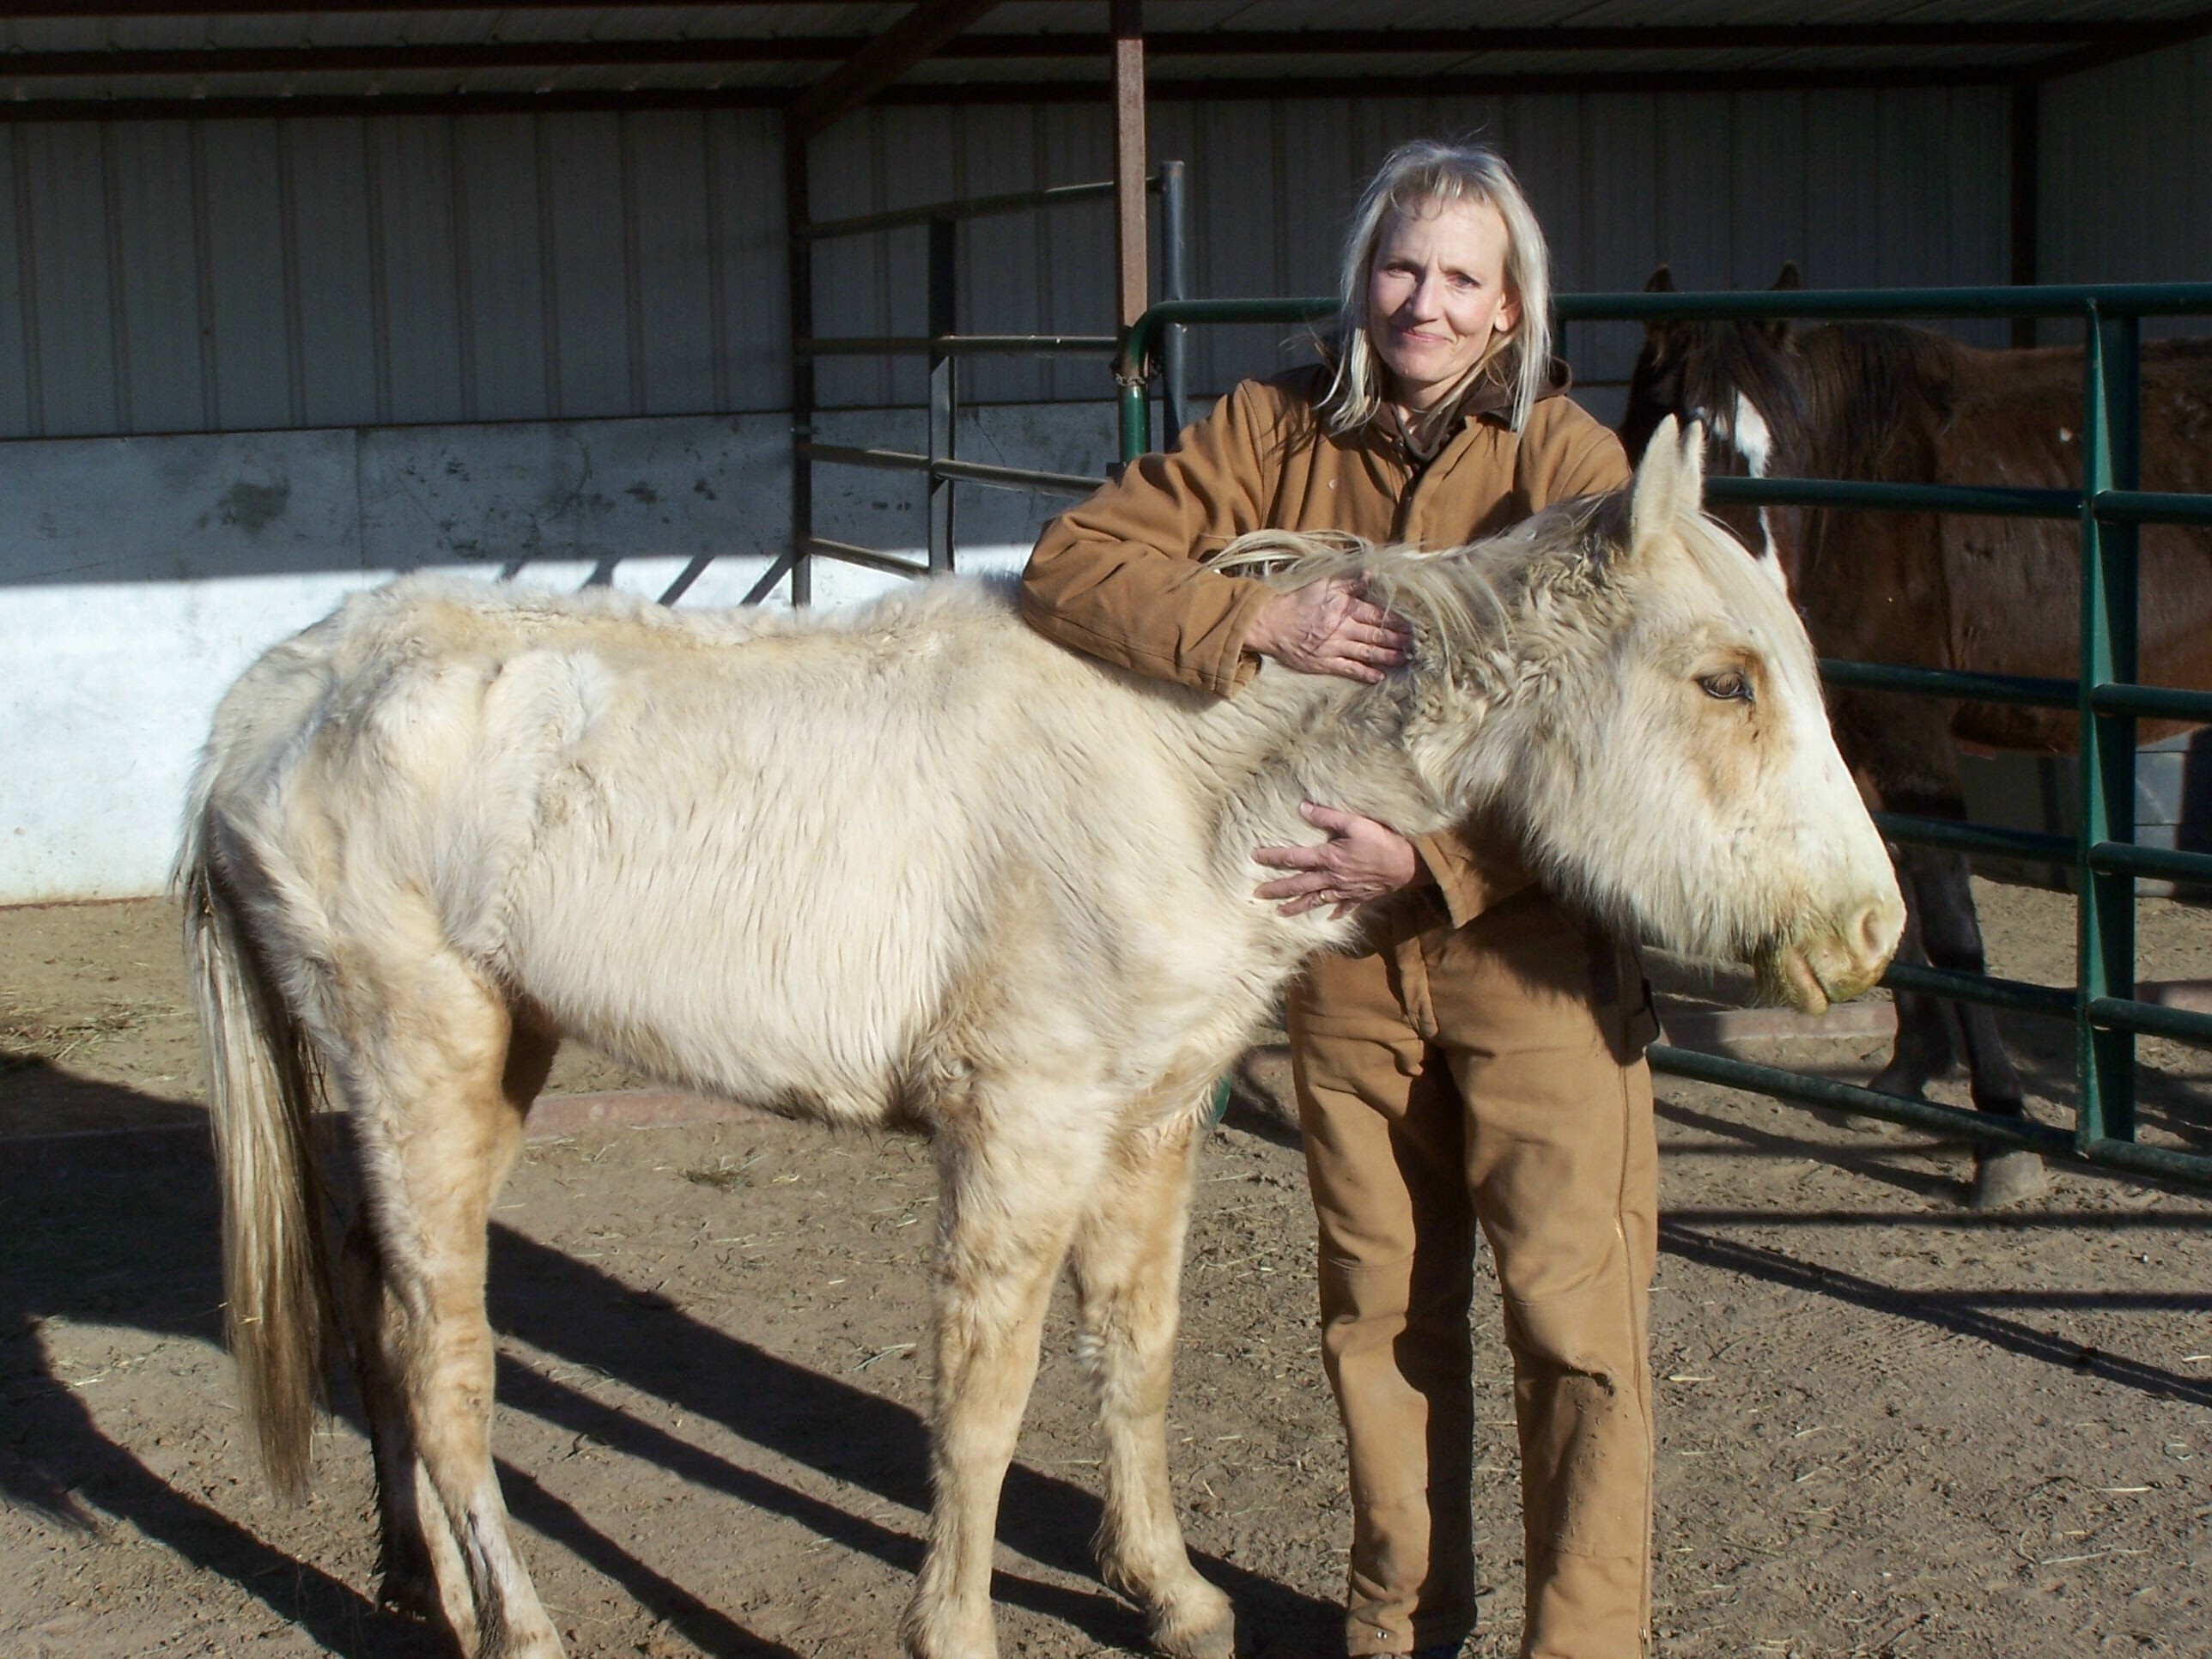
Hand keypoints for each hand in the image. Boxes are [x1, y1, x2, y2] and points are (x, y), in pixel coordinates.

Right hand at [1243, 577, 1412, 682]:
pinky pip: (1349, 669)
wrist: (1271, 624)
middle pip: (1376, 635)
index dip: (1396, 621)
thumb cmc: (1298, 602)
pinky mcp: (1324, 663)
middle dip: (1398, 640)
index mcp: (1344, 608)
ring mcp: (1334, 648)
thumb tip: (1371, 575)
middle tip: (1415, 645)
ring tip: (1404, 659)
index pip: (1376, 615)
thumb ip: (1350, 583)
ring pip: (1367, 652)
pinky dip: (1364, 673)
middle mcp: (1342, 629)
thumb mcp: (1324, 585)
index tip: (1411, 626)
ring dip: (1387, 656)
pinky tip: (1378, 676)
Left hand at [1253, 802, 1422, 916]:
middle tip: (1257, 895)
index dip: (1273, 857)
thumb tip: (1302, 808)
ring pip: (1314, 901)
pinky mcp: (1358, 897)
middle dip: (1277, 890)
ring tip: (1280, 913)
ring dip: (1296, 907)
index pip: (1293, 858)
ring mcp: (1344, 891)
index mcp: (1328, 858)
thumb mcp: (1355, 823)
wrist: (1407, 865)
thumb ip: (1327, 816)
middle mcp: (1331, 878)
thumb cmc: (1381, 841)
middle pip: (1298, 885)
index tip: (1255, 857)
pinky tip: (1327, 918)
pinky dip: (1333, 913)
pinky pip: (1342, 908)